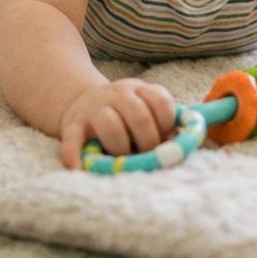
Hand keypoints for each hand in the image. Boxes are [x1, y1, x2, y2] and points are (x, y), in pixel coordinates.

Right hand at [59, 78, 176, 169]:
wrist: (81, 101)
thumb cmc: (123, 114)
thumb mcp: (143, 107)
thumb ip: (163, 122)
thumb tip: (184, 142)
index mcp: (139, 90)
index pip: (160, 101)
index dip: (167, 123)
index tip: (165, 137)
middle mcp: (117, 94)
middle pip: (139, 115)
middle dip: (148, 141)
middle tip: (146, 154)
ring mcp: (94, 108)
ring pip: (110, 125)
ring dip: (120, 148)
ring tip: (121, 158)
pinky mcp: (73, 125)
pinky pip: (72, 139)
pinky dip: (73, 154)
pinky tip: (76, 168)